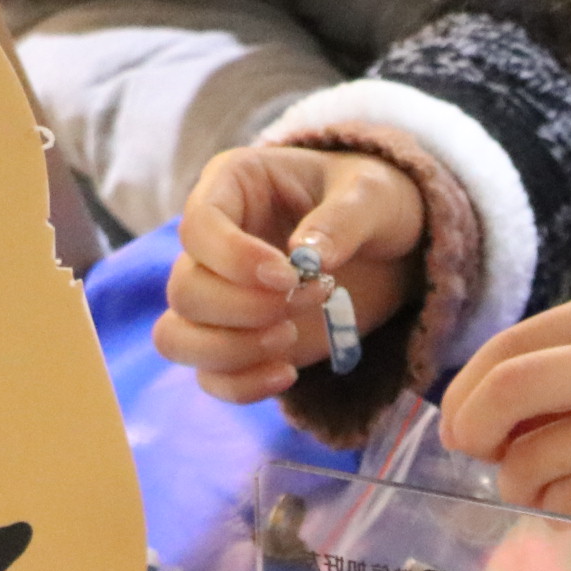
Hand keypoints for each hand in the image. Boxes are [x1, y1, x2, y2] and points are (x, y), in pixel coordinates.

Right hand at [156, 147, 425, 398]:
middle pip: (184, 290)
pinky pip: (208, 376)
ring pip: (178, 337)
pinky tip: (288, 374)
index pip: (197, 225)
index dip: (232, 258)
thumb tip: (308, 257)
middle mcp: (212, 242)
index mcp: (233, 185)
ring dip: (233, 350)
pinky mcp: (236, 340)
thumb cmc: (375, 204)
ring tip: (290, 337)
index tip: (287, 277)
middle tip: (312, 298)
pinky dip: (241, 385)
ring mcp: (219, 295)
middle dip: (246, 308)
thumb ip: (344, 220)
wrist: (392, 249)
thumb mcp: (375, 196)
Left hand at [439, 286, 570, 525]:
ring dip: (522, 484)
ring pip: (537, 460)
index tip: (461, 424)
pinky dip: (560, 511)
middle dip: (474, 434)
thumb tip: (490, 411)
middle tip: (481, 458)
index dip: (467, 393)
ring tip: (545, 488)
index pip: (509, 349)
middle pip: (508, 395)